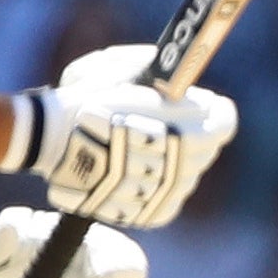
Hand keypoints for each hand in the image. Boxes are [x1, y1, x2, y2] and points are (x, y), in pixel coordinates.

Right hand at [18, 43, 235, 229]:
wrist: (53, 141)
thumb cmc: (86, 97)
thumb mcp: (122, 66)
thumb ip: (158, 71)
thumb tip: (178, 78)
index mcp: (188, 122)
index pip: (224, 120)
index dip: (212, 111)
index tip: (197, 106)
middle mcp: (187, 158)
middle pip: (207, 148)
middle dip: (192, 134)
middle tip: (162, 125)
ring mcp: (171, 188)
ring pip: (189, 174)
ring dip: (173, 161)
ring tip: (140, 150)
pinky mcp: (155, 211)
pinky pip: (170, 198)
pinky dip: (158, 187)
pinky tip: (135, 173)